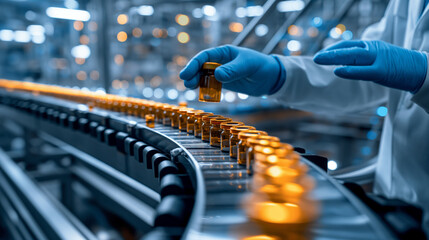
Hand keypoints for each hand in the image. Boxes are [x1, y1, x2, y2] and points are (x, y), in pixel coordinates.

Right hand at [179, 45, 285, 95]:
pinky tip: (200, 93)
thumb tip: (217, 74)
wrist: (270, 78)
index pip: (205, 56)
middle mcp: (221, 61)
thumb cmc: (261, 66)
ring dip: (196, 81)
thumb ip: (233, 70)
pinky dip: (204, 88)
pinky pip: (211, 84)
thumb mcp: (247, 66)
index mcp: (225, 52)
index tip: (186, 73)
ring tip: (190, 87)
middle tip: (186, 83)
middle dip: (192, 73)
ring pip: (204, 76)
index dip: (194, 64)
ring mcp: (222, 72)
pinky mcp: (225, 83)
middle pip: (201, 66)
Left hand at [313, 40, 427, 92]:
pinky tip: (336, 71)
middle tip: (315, 58)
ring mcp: (378, 59)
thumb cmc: (398, 67)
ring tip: (319, 60)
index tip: (322, 54)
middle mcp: (374, 50)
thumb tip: (344, 66)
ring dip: (334, 58)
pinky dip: (349, 70)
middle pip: (348, 49)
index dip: (334, 49)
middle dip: (329, 53)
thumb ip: (363, 61)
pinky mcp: (383, 71)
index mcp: (372, 46)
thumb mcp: (379, 59)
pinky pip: (363, 71)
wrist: (422, 70)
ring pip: (353, 57)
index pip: (349, 45)